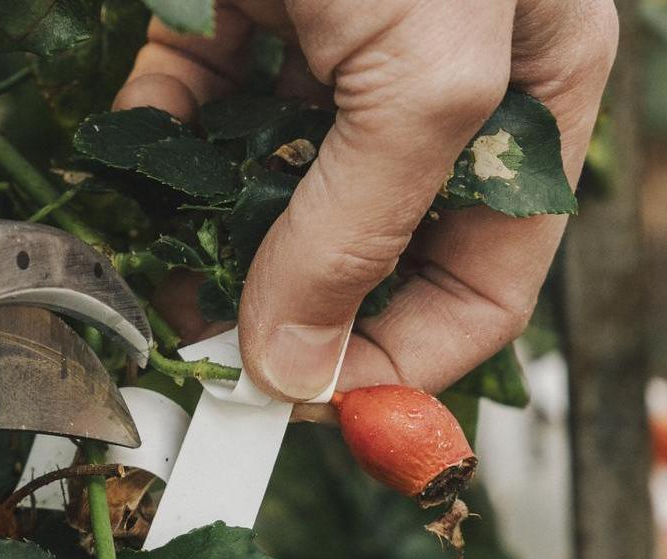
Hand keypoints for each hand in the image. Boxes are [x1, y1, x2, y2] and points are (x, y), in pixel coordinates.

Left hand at [119, 0, 615, 414]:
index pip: (485, 280)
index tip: (302, 410)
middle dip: (292, 309)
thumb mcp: (428, 76)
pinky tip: (133, 167)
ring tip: (163, 278)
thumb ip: (364, 225)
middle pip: (367, 248)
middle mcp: (438, 83)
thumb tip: (297, 365)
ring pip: (268, 187)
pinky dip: (156, 146)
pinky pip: (191, 106)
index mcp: (533, 97)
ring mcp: (332, 48)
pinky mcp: (237, 10)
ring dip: (210, 243)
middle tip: (214, 355)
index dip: (401, 364)